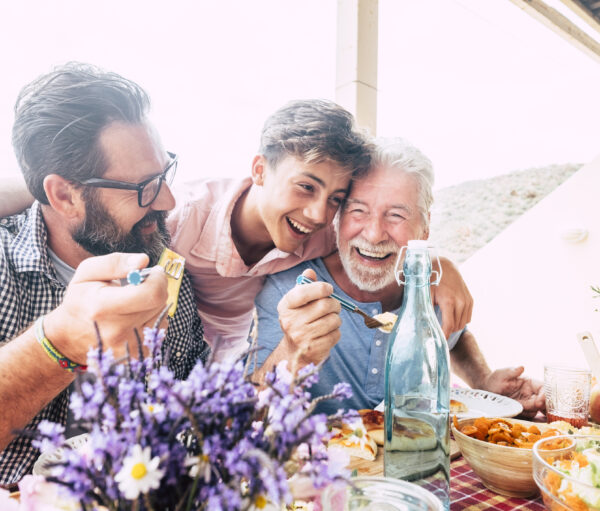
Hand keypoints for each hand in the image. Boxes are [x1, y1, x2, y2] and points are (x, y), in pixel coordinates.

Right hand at [43, 252, 168, 363]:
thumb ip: (115, 263)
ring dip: (154, 303)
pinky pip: (160, 328)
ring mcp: (129, 347)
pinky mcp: (139, 355)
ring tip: (133, 303)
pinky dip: (152, 318)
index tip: (152, 272)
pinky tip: (136, 317)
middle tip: (142, 284)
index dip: (157, 278)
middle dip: (156, 287)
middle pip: (159, 302)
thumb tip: (143, 261)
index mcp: (102, 307)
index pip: (151, 293)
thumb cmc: (81, 300)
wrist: (70, 338)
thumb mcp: (87, 273)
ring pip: (162, 314)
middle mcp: (117, 331)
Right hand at [277, 269, 340, 365]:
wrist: (294, 351)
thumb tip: (310, 271)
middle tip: (334, 306)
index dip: (320, 288)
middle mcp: (290, 321)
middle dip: (335, 304)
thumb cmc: (300, 320)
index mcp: (286, 306)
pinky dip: (336, 332)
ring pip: (333, 320)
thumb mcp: (298, 302)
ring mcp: (301, 336)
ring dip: (336, 318)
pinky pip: (335, 334)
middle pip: (324, 305)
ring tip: (330, 320)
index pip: (303, 292)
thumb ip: (305, 286)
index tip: (328, 289)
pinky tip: (328, 333)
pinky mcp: (313, 349)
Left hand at [431, 257, 472, 337]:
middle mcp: (461, 301)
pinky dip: (460, 320)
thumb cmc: (430, 280)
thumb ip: (425, 310)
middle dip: (447, 330)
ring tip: (443, 322)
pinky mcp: (471, 300)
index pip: (449, 326)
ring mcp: (467, 301)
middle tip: (437, 331)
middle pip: (456, 326)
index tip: (438, 342)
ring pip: (463, 323)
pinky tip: (451, 316)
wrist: (444, 266)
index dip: (444, 336)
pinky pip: (467, 317)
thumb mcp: (425, 294)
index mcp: (448, 301)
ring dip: (454, 326)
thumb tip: (423, 325)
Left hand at [481, 366, 545, 418]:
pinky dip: (527, 415)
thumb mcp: (501, 374)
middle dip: (543, 406)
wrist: (487, 391)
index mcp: (530, 383)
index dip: (545, 395)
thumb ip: (511, 372)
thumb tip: (521, 367)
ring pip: (537, 409)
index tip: (540, 401)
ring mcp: (528, 403)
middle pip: (544, 401)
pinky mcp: (522, 411)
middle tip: (536, 408)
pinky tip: (521, 413)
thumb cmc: (495, 380)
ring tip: (522, 408)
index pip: (544, 388)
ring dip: (533, 410)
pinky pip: (529, 415)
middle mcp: (532, 393)